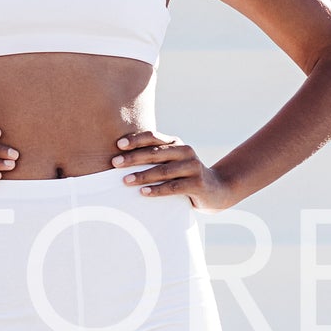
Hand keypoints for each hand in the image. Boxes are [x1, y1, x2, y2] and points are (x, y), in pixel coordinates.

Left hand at [114, 127, 232, 209]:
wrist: (215, 189)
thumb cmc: (184, 175)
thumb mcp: (171, 162)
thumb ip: (153, 157)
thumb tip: (119, 157)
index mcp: (175, 143)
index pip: (153, 137)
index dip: (135, 140)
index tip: (118, 145)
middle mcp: (185, 152)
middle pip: (156, 153)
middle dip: (133, 158)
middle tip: (114, 163)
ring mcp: (193, 167)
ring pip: (164, 170)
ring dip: (143, 175)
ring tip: (125, 180)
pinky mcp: (197, 184)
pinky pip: (173, 187)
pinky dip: (157, 190)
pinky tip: (143, 192)